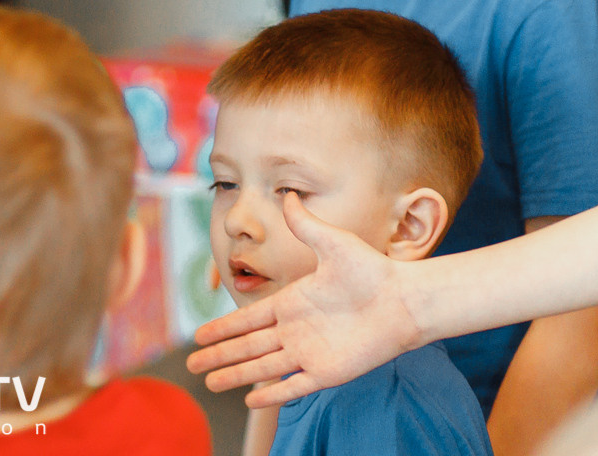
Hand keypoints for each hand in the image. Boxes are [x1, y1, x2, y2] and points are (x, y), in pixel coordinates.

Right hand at [185, 193, 420, 406]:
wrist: (404, 300)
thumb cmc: (372, 270)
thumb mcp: (334, 243)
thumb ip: (306, 224)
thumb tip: (289, 195)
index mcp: (293, 303)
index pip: (249, 318)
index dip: (224, 327)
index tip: (199, 335)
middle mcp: (297, 330)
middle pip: (248, 346)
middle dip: (220, 355)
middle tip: (192, 365)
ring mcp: (311, 353)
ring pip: (264, 368)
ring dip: (236, 375)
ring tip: (211, 384)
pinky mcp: (329, 372)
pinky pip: (294, 386)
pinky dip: (273, 395)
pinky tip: (253, 401)